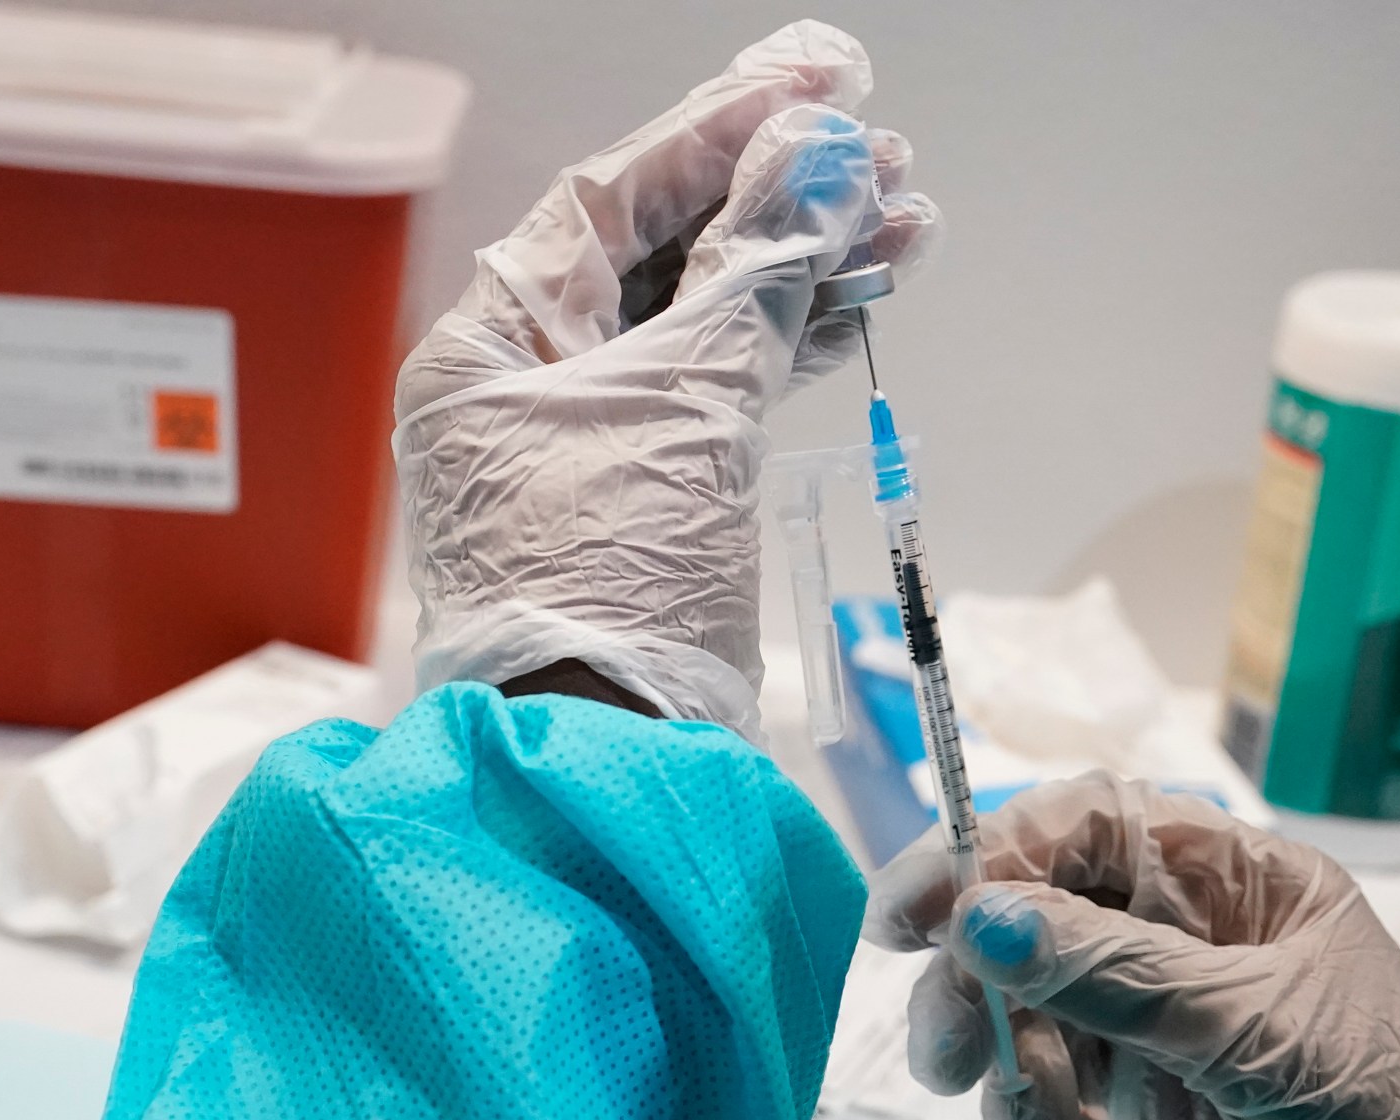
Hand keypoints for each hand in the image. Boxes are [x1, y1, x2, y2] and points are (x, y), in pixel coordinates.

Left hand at [394, 21, 940, 740]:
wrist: (611, 757)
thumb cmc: (608, 583)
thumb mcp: (687, 406)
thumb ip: (756, 272)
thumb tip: (818, 157)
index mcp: (494, 343)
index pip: (611, 197)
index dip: (719, 129)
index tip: (815, 83)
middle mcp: (532, 381)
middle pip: (666, 249)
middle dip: (779, 197)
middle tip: (882, 154)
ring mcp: (595, 439)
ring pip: (709, 317)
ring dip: (806, 265)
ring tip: (906, 220)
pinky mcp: (654, 494)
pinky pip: (727, 385)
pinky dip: (795, 341)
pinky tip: (866, 296)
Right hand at [863, 772, 1399, 1119]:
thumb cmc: (1391, 1112)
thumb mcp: (1255, 1033)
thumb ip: (1117, 974)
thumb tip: (984, 916)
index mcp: (1232, 876)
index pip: (1084, 826)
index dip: (987, 855)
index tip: (910, 917)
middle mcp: (1187, 932)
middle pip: (1031, 920)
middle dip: (980, 990)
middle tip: (956, 1065)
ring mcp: (1161, 1018)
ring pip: (1027, 1014)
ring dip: (1014, 1084)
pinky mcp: (1147, 1100)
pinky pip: (1052, 1092)